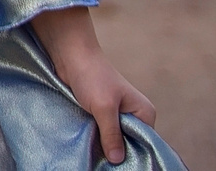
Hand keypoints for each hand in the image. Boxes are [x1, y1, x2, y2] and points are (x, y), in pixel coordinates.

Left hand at [31, 7, 156, 164]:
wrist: (70, 54)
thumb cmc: (91, 76)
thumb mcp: (103, 107)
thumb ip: (112, 134)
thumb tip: (118, 160)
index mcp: (144, 113)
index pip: (146, 143)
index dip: (133, 155)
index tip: (119, 165)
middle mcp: (134, 115)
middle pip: (129, 143)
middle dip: (117, 151)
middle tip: (104, 162)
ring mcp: (116, 114)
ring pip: (113, 138)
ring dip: (104, 145)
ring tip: (95, 154)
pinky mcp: (100, 113)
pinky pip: (101, 131)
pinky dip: (95, 137)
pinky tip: (88, 144)